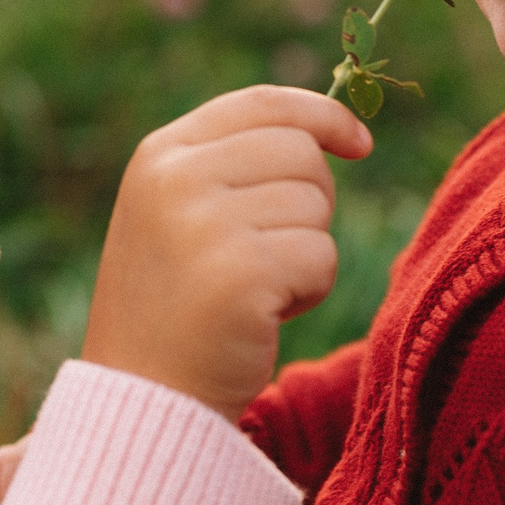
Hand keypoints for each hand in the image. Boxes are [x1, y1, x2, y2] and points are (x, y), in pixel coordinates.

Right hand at [82, 85, 370, 419]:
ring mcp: (205, 224)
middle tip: (269, 256)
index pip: (264, 104)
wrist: (144, 401)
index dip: (324, 115)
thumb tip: (325, 128)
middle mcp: (176, 179)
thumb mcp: (179, 214)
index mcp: (160, 156)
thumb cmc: (175, 309)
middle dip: (311, 203)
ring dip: (306, 253)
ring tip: (254, 291)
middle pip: (302, 153)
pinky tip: (262, 317)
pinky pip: (321, 257)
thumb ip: (231, 164)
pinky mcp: (241, 272)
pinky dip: (308, 291)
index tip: (360, 144)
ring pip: (316, 206)